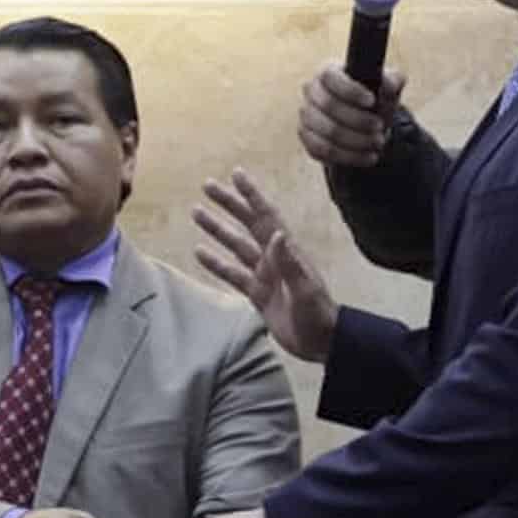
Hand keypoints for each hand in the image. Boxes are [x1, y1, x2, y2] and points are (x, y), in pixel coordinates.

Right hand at [192, 170, 337, 362]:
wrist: (321, 342)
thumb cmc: (318, 314)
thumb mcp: (305, 289)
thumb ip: (289, 263)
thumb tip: (276, 233)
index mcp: (287, 252)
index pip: (266, 216)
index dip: (252, 195)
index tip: (236, 174)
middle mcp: (273, 258)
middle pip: (247, 224)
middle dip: (228, 203)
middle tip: (207, 185)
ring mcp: (264, 274)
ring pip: (235, 246)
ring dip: (217, 229)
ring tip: (196, 212)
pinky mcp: (257, 293)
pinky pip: (232, 274)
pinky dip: (215, 263)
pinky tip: (199, 252)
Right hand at [298, 62, 405, 168]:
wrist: (365, 125)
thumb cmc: (374, 100)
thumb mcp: (387, 89)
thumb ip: (392, 82)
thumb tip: (389, 84)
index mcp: (328, 73)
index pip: (330, 77)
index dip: (350, 90)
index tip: (371, 101)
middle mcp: (312, 91)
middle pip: (328, 106)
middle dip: (358, 119)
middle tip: (380, 126)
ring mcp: (306, 116)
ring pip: (327, 132)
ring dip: (356, 141)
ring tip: (378, 143)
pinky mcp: (307, 138)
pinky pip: (322, 150)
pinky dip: (349, 156)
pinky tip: (368, 156)